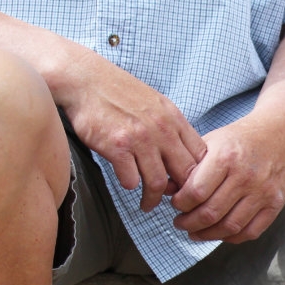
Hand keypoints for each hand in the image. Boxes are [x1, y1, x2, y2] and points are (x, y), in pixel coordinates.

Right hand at [55, 51, 207, 210]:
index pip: (200, 156)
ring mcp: (140, 139)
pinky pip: (131, 180)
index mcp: (174, 119)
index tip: (187, 186)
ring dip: (153, 199)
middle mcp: (161, 129)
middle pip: (185, 174)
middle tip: (172, 203)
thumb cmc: (117, 92)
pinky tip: (126, 183)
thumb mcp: (155, 104)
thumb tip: (182, 154)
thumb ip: (170, 127)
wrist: (84, 80)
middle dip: (180, 194)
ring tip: (147, 204)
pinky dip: (130, 186)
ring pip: (158, 183)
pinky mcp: (117, 147)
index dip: (197, 176)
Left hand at [169, 115, 284, 242]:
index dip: (180, 204)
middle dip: (188, 223)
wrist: (278, 135)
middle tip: (180, 222)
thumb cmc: (238, 140)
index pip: (196, 192)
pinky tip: (218, 233)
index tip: (176, 204)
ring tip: (195, 231)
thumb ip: (188, 166)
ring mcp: (263, 192)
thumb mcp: (210, 142)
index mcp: (226, 157)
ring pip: (229, 227)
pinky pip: (250, 232)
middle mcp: (246, 176)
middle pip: (210, 213)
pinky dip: (231, 238)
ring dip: (207, 234)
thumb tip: (167, 190)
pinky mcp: (275, 204)